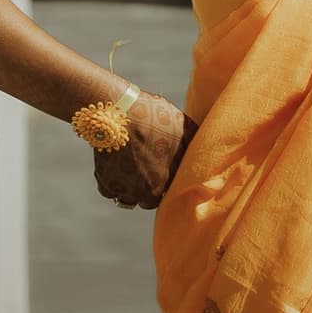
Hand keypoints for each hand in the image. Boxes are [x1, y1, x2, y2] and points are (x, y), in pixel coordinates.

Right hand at [92, 92, 190, 210]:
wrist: (116, 111)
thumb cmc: (152, 117)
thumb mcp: (182, 126)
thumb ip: (193, 144)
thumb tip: (207, 151)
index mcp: (164, 182)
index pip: (169, 195)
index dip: (167, 183)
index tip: (164, 172)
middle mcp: (143, 192)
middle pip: (148, 201)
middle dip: (148, 189)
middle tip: (147, 171)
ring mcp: (122, 188)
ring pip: (128, 199)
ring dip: (130, 189)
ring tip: (130, 169)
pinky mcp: (104, 181)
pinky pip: (109, 191)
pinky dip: (112, 183)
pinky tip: (116, 167)